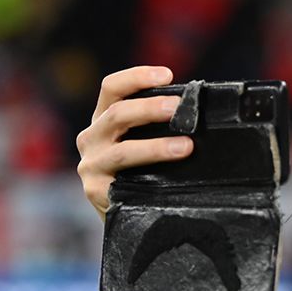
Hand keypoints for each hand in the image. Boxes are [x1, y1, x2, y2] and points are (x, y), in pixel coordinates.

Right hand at [75, 66, 193, 218]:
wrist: (127, 215)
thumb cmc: (142, 170)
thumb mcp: (144, 140)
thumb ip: (159, 124)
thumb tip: (200, 110)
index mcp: (104, 119)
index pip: (112, 88)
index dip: (137, 77)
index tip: (167, 75)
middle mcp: (92, 138)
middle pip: (117, 114)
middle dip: (150, 108)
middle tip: (179, 107)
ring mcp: (91, 165)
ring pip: (122, 151)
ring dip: (156, 146)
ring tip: (186, 146)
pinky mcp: (96, 192)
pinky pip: (121, 183)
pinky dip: (147, 178)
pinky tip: (166, 181)